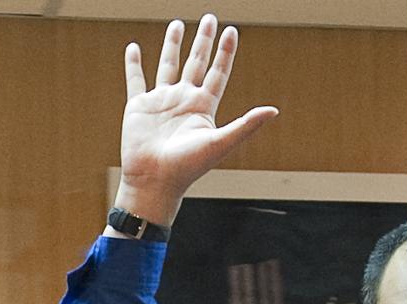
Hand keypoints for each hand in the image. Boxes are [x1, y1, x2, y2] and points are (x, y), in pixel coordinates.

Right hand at [112, 13, 276, 228]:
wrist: (154, 182)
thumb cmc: (187, 168)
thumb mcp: (220, 143)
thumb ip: (246, 125)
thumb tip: (274, 111)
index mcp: (203, 108)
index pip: (218, 73)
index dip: (225, 53)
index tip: (231, 31)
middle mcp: (183, 101)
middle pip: (196, 63)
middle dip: (203, 41)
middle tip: (209, 18)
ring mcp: (161, 102)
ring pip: (168, 65)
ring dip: (172, 45)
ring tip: (177, 24)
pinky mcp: (138, 107)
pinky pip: (136, 80)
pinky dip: (133, 64)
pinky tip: (133, 48)